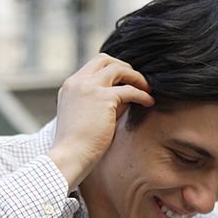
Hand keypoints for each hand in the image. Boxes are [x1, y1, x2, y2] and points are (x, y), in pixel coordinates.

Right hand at [47, 54, 153, 188]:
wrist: (69, 157)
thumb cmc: (77, 147)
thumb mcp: (85, 119)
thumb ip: (102, 104)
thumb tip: (127, 98)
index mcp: (69, 87)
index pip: (92, 67)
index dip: (110, 71)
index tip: (122, 82)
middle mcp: (78, 82)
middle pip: (104, 59)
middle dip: (123, 67)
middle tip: (136, 81)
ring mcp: (90, 88)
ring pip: (118, 69)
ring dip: (135, 77)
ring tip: (147, 89)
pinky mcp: (103, 98)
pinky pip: (129, 90)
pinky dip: (142, 95)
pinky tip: (149, 102)